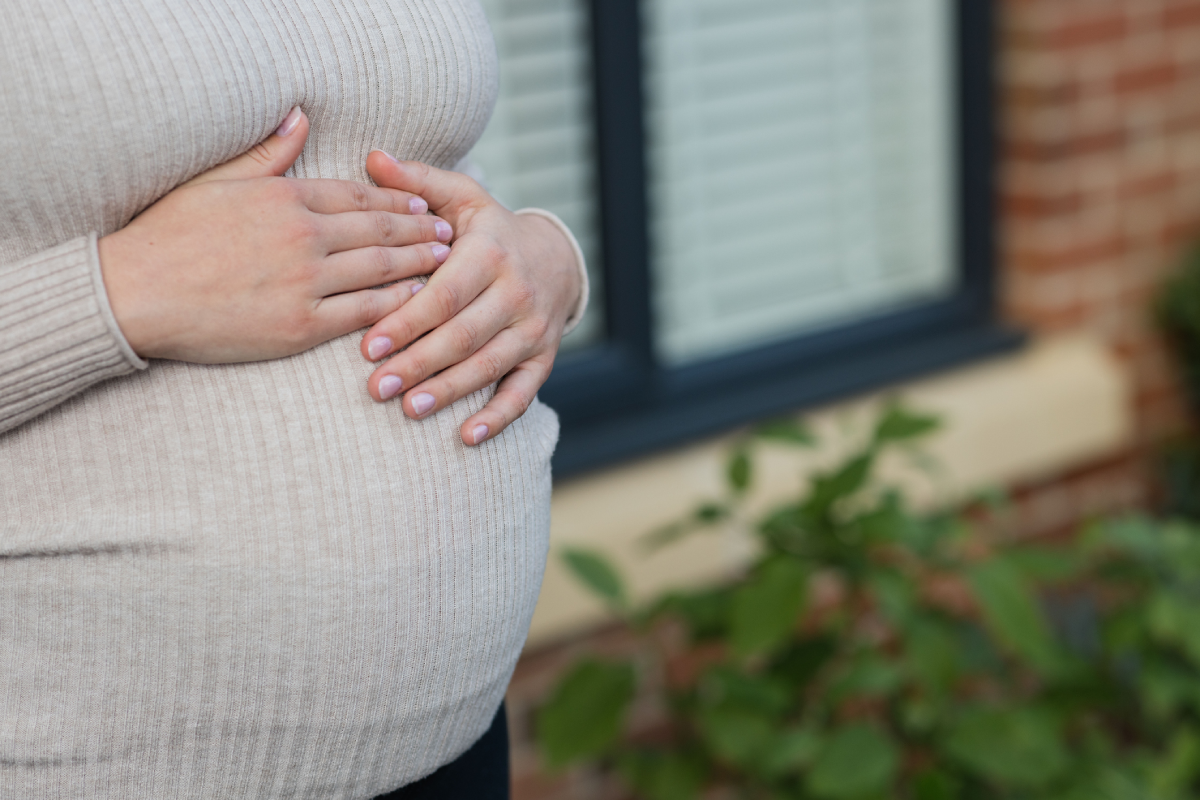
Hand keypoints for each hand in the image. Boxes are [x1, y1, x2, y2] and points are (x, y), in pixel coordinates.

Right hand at [98, 108, 452, 362]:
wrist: (134, 293)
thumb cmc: (169, 234)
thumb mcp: (218, 180)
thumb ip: (268, 151)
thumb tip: (301, 115)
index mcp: (285, 198)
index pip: (358, 196)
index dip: (396, 201)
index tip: (422, 204)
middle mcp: (303, 236)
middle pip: (380, 231)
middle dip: (420, 231)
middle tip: (449, 233)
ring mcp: (304, 282)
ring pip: (380, 270)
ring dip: (419, 265)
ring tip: (445, 263)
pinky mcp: (300, 325)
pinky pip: (362, 313)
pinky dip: (395, 305)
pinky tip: (417, 301)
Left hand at [359, 151, 582, 446]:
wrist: (553, 258)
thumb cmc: (489, 230)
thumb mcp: (460, 198)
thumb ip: (417, 183)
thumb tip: (372, 157)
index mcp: (490, 253)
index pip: (444, 294)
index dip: (407, 320)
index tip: (367, 344)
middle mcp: (516, 292)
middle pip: (463, 335)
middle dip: (418, 363)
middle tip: (375, 387)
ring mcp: (533, 328)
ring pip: (488, 366)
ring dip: (448, 391)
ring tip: (408, 409)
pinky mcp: (543, 357)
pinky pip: (523, 392)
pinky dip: (498, 416)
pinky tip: (467, 435)